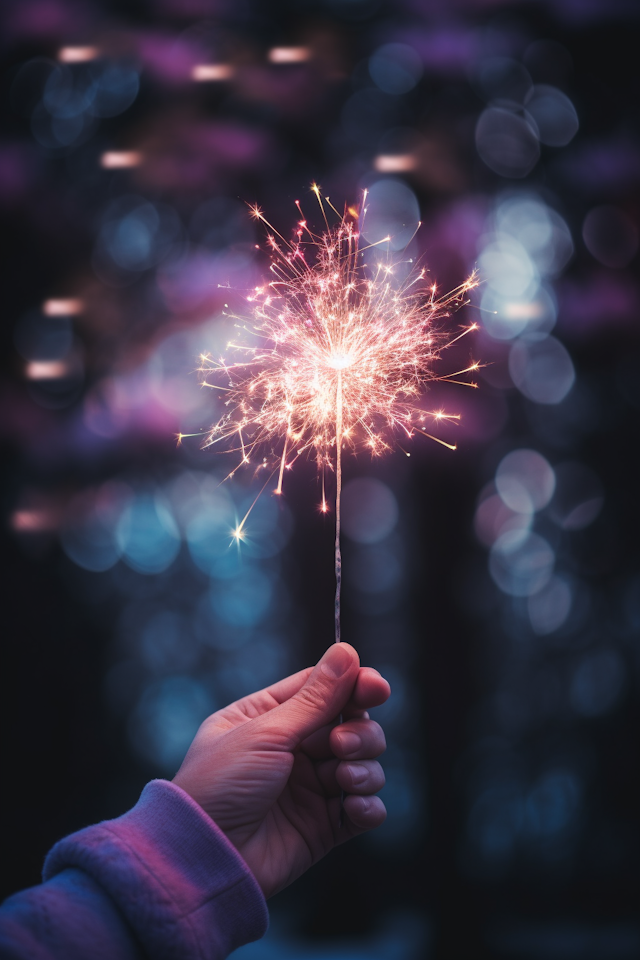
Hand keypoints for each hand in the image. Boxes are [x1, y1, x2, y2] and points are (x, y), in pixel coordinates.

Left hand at [173, 643, 389, 897]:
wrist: (204, 857)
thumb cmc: (220, 785)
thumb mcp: (266, 732)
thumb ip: (315, 698)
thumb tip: (347, 652)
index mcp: (270, 717)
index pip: (323, 689)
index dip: (354, 684)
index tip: (376, 686)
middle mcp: (293, 749)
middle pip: (351, 724)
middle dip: (358, 731)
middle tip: (340, 744)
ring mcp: (310, 788)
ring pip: (364, 763)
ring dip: (365, 766)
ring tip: (342, 777)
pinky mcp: (324, 826)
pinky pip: (364, 807)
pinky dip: (367, 803)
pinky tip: (354, 805)